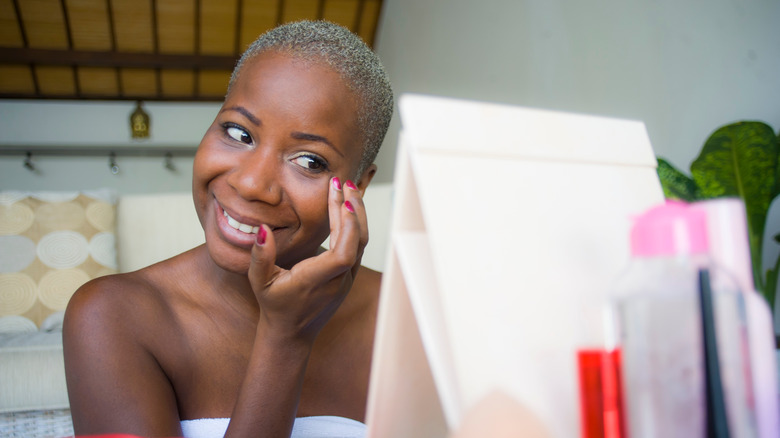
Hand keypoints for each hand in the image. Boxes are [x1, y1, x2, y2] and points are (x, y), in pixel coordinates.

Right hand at [247, 177, 367, 344]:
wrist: (292, 332)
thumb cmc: (274, 306)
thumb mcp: (260, 282)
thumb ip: (260, 257)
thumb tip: (263, 230)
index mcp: (317, 281)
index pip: (342, 255)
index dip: (347, 229)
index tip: (343, 202)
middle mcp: (337, 280)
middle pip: (357, 242)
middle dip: (353, 210)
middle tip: (343, 183)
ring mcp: (347, 279)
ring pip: (362, 243)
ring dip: (357, 214)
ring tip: (348, 188)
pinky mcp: (349, 275)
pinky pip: (358, 246)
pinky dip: (355, 224)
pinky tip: (349, 206)